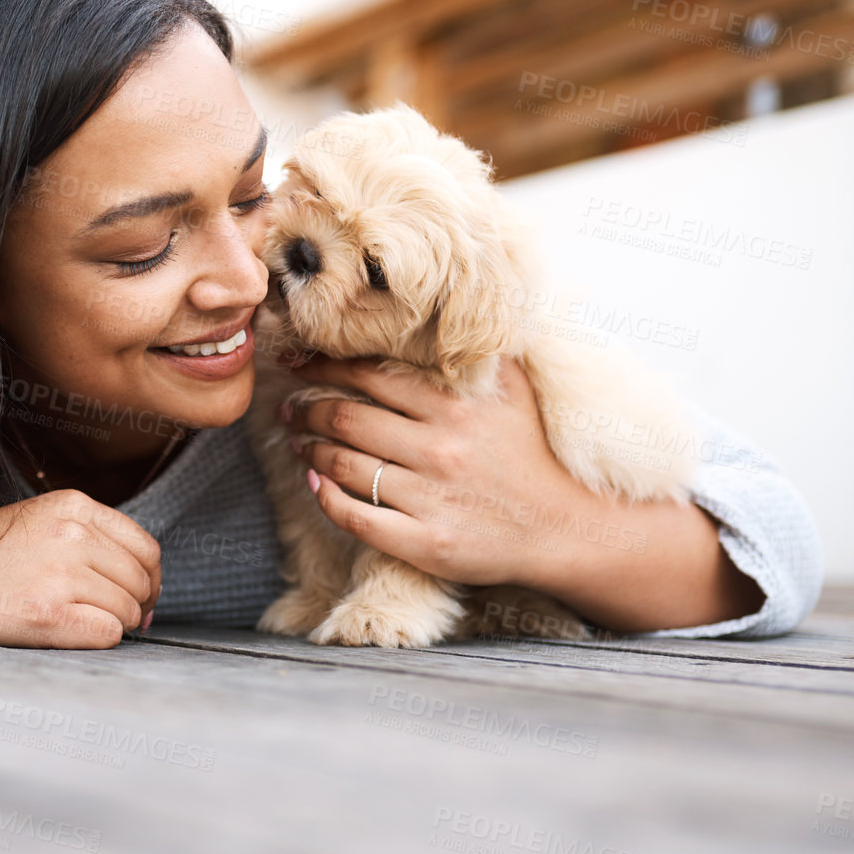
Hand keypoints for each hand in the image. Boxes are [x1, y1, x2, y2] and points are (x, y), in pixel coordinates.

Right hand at [0, 489, 161, 648]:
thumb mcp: (40, 521)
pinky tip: (71, 633)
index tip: (142, 597)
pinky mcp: (48, 615)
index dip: (150, 579)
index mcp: (73, 505)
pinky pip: (108, 634)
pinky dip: (99, 640)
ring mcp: (60, 574)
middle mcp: (71, 535)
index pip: (145, 547)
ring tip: (81, 622)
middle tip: (118, 619)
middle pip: (140, 581)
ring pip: (127, 610)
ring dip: (115, 624)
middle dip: (137, 605)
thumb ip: (89, 535)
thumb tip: (145, 581)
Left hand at [281, 356, 598, 590]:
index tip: (297, 364)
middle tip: (287, 408)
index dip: (323, 367)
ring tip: (297, 443)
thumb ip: (474, 352)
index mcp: (455, 404)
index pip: (369, 375)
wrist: (565, 527)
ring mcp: (430, 496)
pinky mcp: (425, 542)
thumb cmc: (530, 454)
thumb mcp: (512, 391)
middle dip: (305, 409)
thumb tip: (441, 312)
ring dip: (309, 451)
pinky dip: (326, 500)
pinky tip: (315, 486)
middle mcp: (440, 447)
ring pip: (343, 465)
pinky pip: (356, 517)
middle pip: (346, 418)